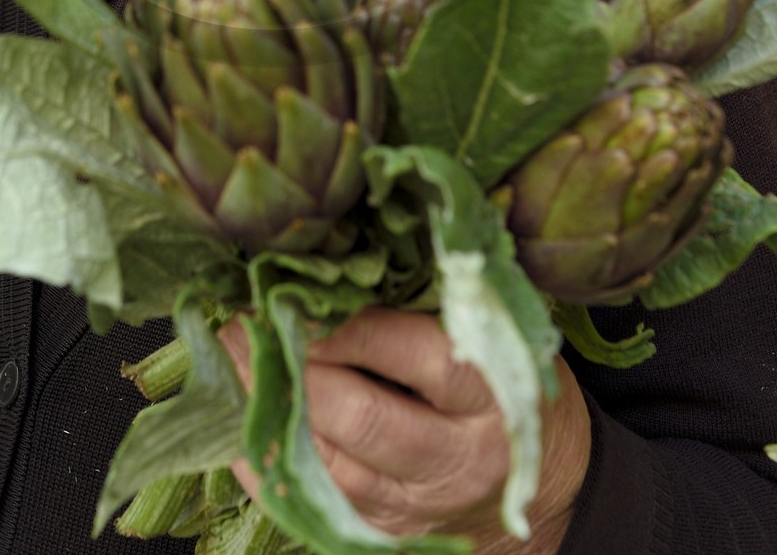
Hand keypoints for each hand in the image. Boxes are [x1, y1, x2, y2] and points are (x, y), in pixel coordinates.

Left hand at [219, 306, 590, 554]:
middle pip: (364, 418)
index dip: (350, 327)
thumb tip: (347, 250)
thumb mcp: (495, 331)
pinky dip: (269, 459)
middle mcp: (458, 457)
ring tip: (229, 355)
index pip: (418, 358)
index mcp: (492, 393)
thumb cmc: (505, 378)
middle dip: (295, 368)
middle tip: (243, 319)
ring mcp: (420, 505)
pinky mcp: (389, 535)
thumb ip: (438, 297)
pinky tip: (238, 416)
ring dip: (270, 407)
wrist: (548, 482)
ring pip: (331, 465)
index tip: (295, 292)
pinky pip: (315, 502)